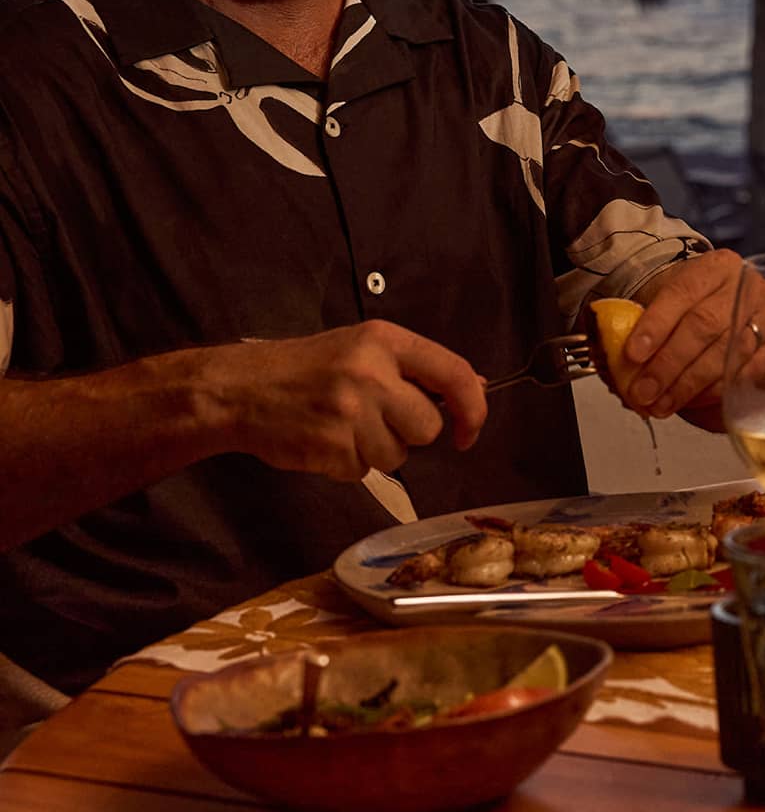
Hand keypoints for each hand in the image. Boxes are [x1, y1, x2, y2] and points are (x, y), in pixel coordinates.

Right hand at [205, 321, 487, 478]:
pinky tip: (325, 441)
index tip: (469, 430)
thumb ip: (417, 368)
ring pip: (398, 455)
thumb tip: (476, 387)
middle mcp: (372, 373)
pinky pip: (364, 471)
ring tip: (344, 426)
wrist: (240, 389)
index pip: (454, 373)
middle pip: (428, 426)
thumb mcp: (365, 348)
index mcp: (385, 340)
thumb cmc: (308, 368)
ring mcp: (350, 412)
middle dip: (408, 431)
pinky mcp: (330, 447)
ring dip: (377, 450)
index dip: (474, 407)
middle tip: (374, 417)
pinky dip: (349, 464)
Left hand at [613, 251, 764, 419]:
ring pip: (727, 354)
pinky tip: (697, 403)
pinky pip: (750, 374)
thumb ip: (648, 325)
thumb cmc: (700, 305)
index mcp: (714, 267)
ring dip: (691, 385)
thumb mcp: (673, 299)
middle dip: (669, 364)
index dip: (655, 325)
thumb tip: (621, 370)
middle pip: (704, 327)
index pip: (681, 292)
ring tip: (663, 404)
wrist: (743, 303)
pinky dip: (720, 392)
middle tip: (644, 391)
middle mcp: (744, 286)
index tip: (633, 354)